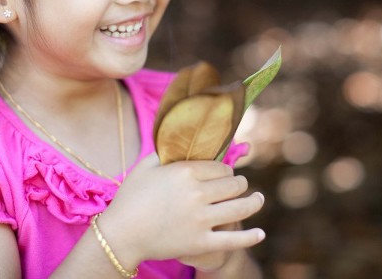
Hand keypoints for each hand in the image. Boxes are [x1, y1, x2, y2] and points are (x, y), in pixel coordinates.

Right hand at [97, 154, 264, 267]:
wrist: (120, 235)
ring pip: (240, 207)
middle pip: (234, 184)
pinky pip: (233, 240)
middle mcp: (197, 193)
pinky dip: (250, 237)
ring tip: (259, 199)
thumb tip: (182, 139)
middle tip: (239, 185)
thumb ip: (166, 152)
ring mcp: (201, 220)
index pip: (221, 167)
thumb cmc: (130, 197)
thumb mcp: (146, 166)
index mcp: (185, 172)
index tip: (224, 173)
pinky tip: (261, 233)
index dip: (226, 170)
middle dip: (239, 184)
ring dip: (254, 202)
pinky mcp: (201, 243)